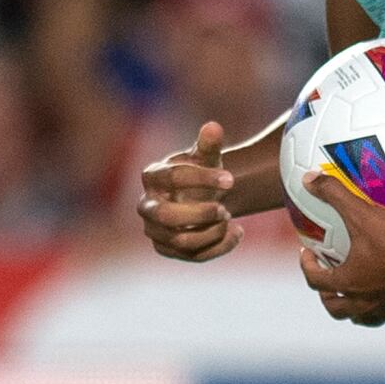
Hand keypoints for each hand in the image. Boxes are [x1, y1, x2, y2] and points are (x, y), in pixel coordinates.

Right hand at [137, 121, 239, 260]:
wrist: (200, 196)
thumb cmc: (200, 172)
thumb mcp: (206, 157)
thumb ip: (209, 144)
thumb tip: (213, 127)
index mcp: (153, 176)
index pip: (173, 177)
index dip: (204, 178)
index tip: (231, 179)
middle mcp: (147, 205)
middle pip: (166, 216)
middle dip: (201, 214)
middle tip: (226, 209)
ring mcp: (154, 230)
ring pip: (181, 241)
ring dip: (212, 232)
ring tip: (230, 218)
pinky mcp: (166, 250)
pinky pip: (193, 256)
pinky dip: (220, 247)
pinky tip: (237, 232)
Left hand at [297, 171, 384, 329]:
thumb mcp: (361, 211)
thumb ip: (334, 193)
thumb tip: (309, 179)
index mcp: (348, 281)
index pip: (316, 281)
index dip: (308, 267)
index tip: (310, 255)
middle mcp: (365, 301)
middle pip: (336, 309)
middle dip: (328, 297)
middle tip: (328, 283)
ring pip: (365, 319)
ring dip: (357, 311)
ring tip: (357, 298)